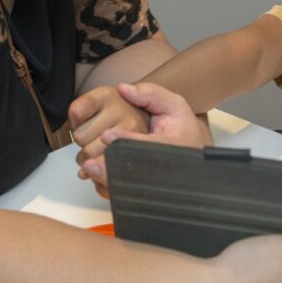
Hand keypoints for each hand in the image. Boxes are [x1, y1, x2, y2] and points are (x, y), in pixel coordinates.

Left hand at [77, 83, 212, 197]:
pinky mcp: (147, 189)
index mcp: (172, 144)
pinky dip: (109, 187)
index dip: (126, 141)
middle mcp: (164, 168)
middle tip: (89, 163)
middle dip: (110, 168)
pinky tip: (95, 178)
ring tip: (88, 170)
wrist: (193, 147)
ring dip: (106, 180)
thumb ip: (149, 93)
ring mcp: (156, 182)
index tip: (107, 136)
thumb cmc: (182, 126)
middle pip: (135, 171)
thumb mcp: (172, 104)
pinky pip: (127, 193)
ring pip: (129, 186)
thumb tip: (122, 89)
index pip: (147, 145)